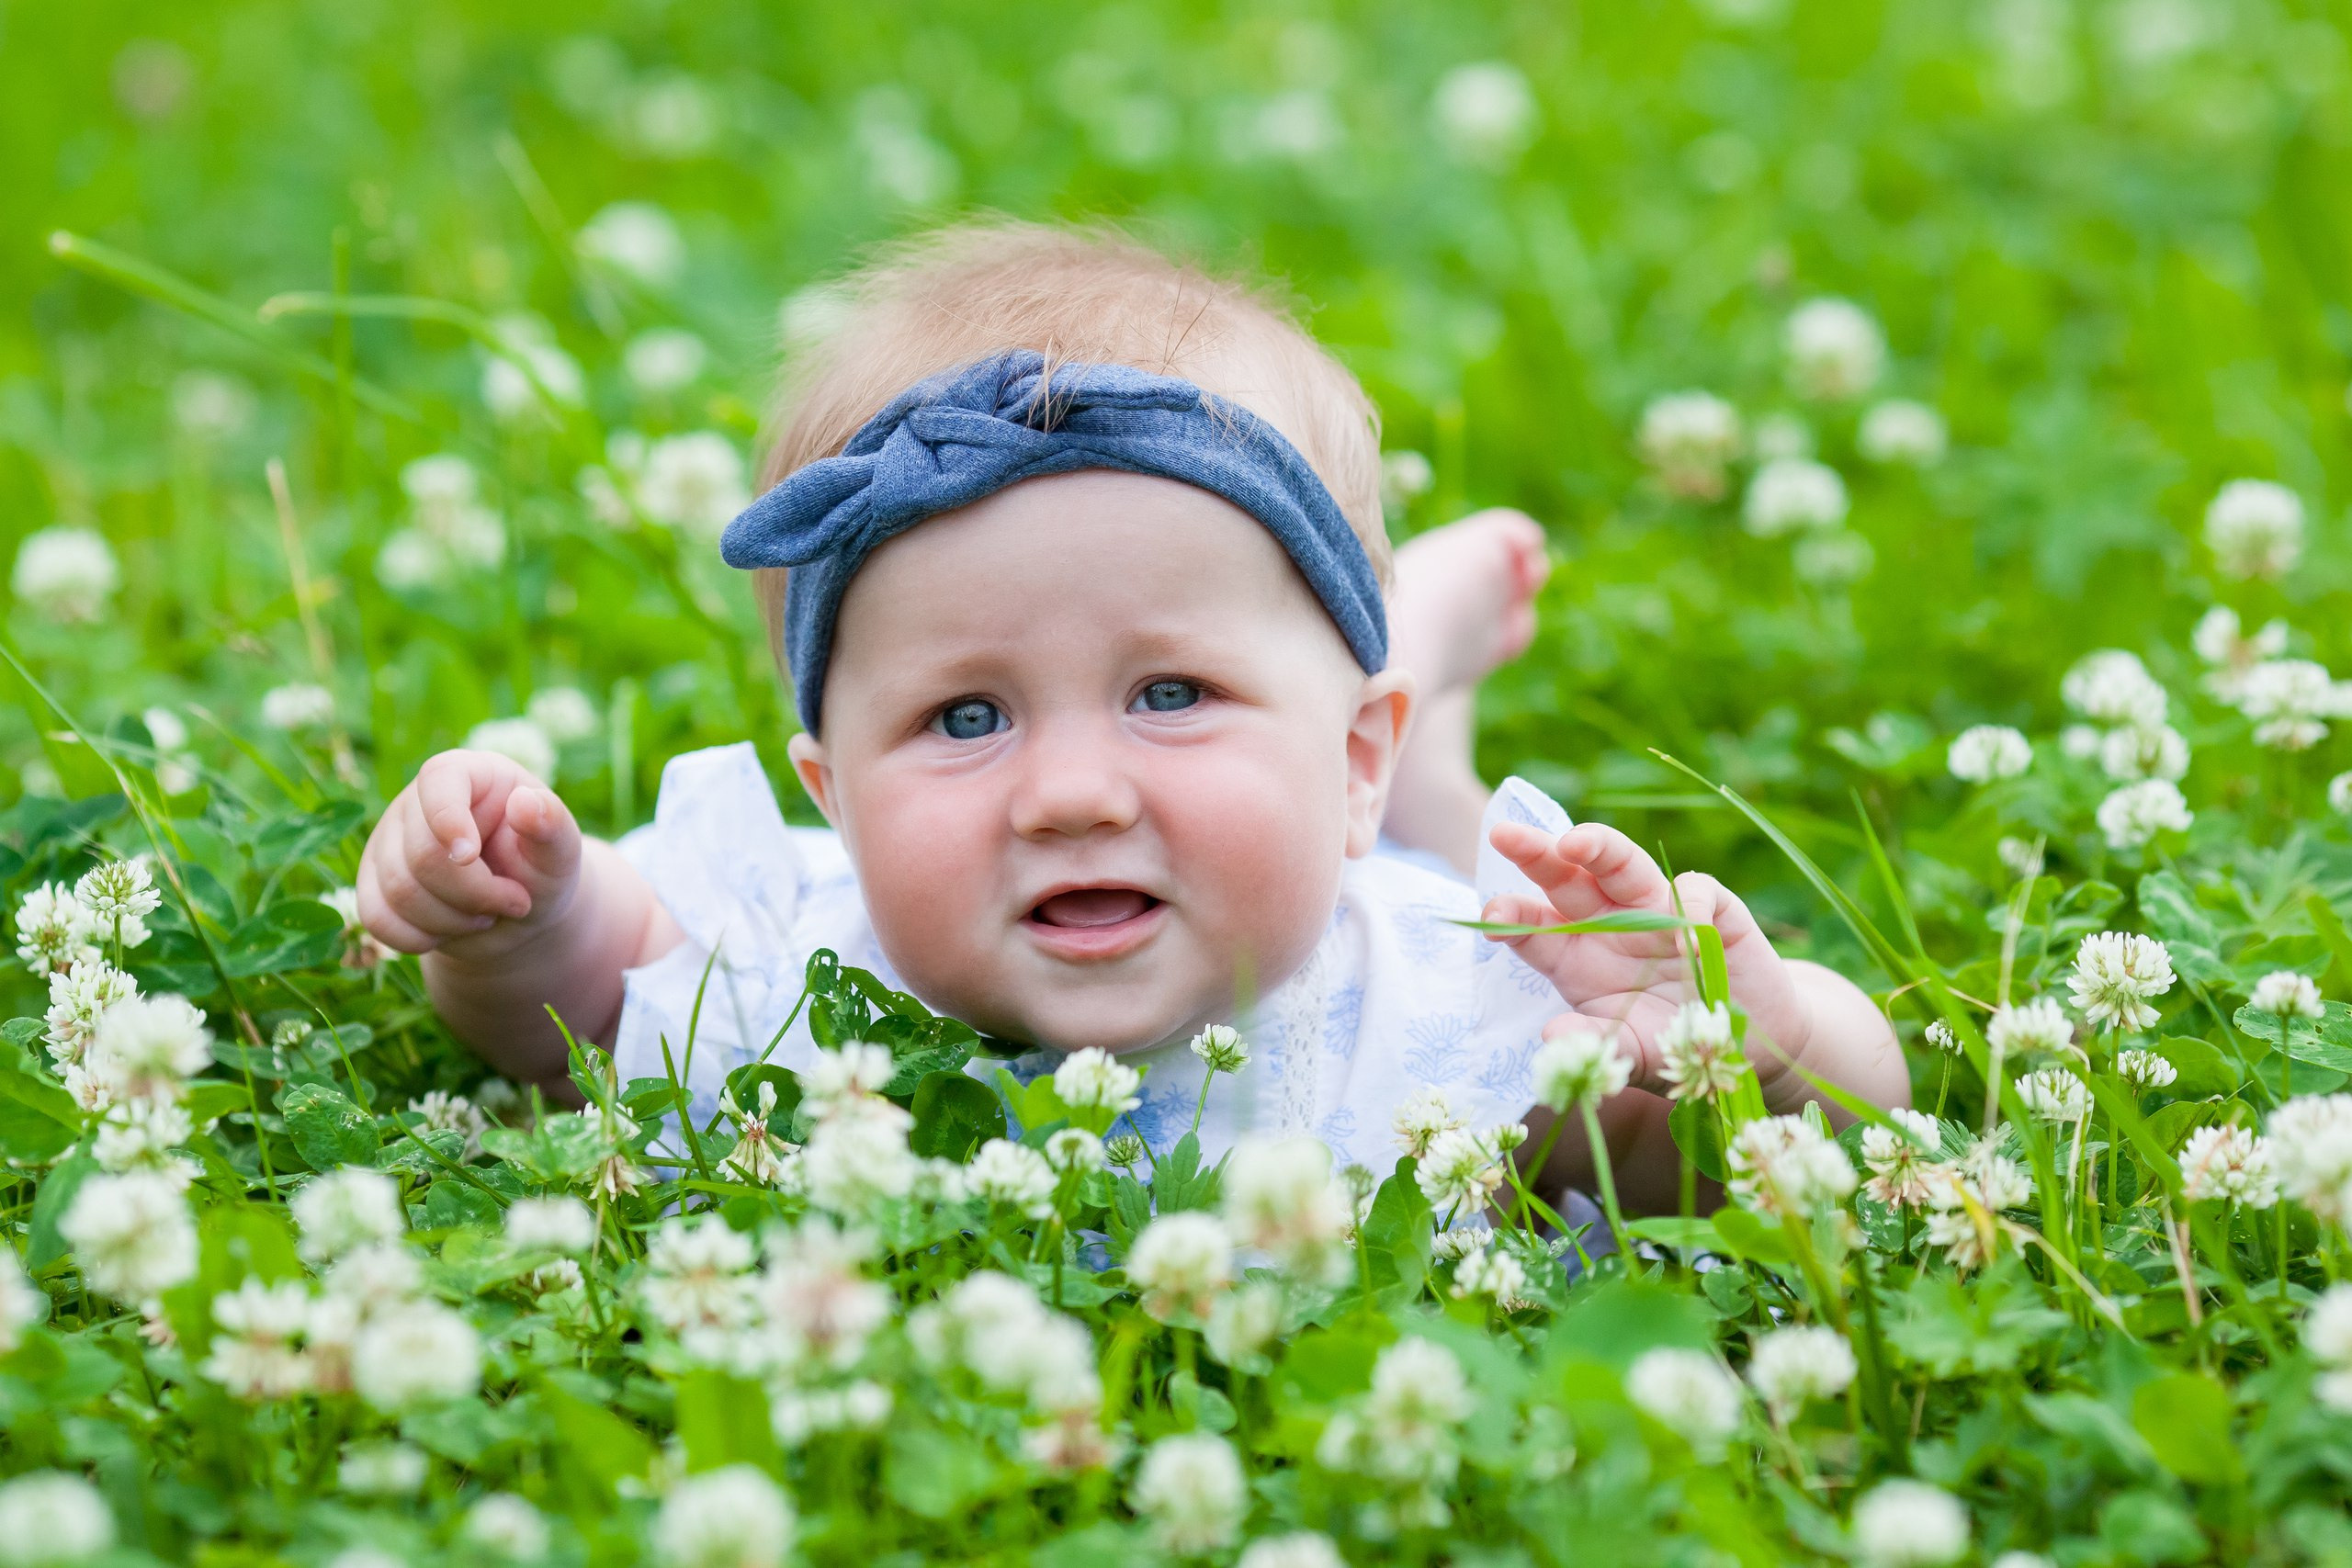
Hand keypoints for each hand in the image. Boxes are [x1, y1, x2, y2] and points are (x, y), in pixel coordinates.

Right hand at [358, 749, 582, 963]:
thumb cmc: (541, 870)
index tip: (471, 856)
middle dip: (474, 894)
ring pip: (399, 891)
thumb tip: (525, 802)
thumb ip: (551, 824)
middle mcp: (418, 802)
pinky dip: (418, 938)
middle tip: (515, 902)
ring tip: (487, 915)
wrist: (516, 915)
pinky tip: (449, 931)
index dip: (448, 820)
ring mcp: (388, 841)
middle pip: (422, 854)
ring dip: (452, 921)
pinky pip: (376, 918)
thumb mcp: (560, 851)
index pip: (438, 780)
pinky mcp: (372, 882)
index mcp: (469, 774)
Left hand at [1482, 821, 1812, 1104]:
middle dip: (1536, 854)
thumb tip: (1551, 1039)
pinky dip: (1688, 906)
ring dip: (1598, 847)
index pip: (1533, 927)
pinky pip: (1692, 890)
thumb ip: (1594, 1043)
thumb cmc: (1674, 1042)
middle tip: (1505, 837)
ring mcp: (1656, 908)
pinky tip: (1688, 940)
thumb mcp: (1631, 1052)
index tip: (1492, 917)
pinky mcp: (1709, 906)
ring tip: (1574, 843)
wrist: (1747, 1042)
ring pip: (1621, 863)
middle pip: (1566, 878)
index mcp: (1576, 956)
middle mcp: (1608, 923)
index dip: (1511, 917)